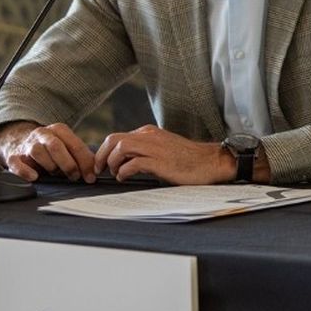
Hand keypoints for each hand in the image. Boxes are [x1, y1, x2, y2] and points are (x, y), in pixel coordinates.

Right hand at [0, 121, 95, 182]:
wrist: (21, 143)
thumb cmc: (51, 150)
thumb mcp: (68, 148)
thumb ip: (82, 156)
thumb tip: (96, 170)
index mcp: (59, 130)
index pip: (75, 145)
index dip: (85, 162)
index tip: (90, 177)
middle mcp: (43, 134)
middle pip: (56, 146)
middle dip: (68, 164)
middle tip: (74, 177)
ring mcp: (27, 145)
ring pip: (37, 152)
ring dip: (49, 165)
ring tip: (55, 173)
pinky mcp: (14, 157)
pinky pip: (16, 163)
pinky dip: (25, 171)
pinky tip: (34, 177)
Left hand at [95, 125, 229, 184]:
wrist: (210, 162)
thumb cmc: (188, 160)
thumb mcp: (162, 149)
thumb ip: (145, 151)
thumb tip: (126, 162)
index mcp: (148, 132)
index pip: (117, 137)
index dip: (104, 152)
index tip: (101, 165)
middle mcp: (149, 136)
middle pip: (113, 140)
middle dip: (101, 156)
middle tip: (99, 170)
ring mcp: (154, 147)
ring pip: (120, 148)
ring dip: (112, 163)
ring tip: (116, 174)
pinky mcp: (159, 161)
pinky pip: (133, 163)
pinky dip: (124, 171)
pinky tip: (125, 177)